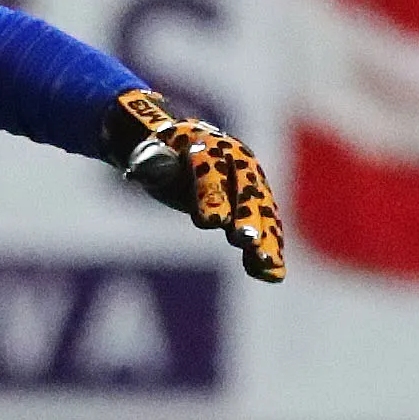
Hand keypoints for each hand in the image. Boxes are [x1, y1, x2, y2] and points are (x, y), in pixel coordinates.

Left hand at [106, 88, 285, 282]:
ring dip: (267, 238)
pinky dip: (270, 248)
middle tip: (245, 239)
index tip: (210, 222)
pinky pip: (267, 227)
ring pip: (263, 212)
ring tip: (268, 265)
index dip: (211, 195)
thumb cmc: (162, 154)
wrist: (182, 149)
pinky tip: (273, 274)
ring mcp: (251, 185)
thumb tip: (146, 165)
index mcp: (209, 145)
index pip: (211, 170)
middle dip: (246, 215)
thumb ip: (152, 162)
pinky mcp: (255, 207)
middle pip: (246, 190)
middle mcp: (238, 162)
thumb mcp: (151, 155)